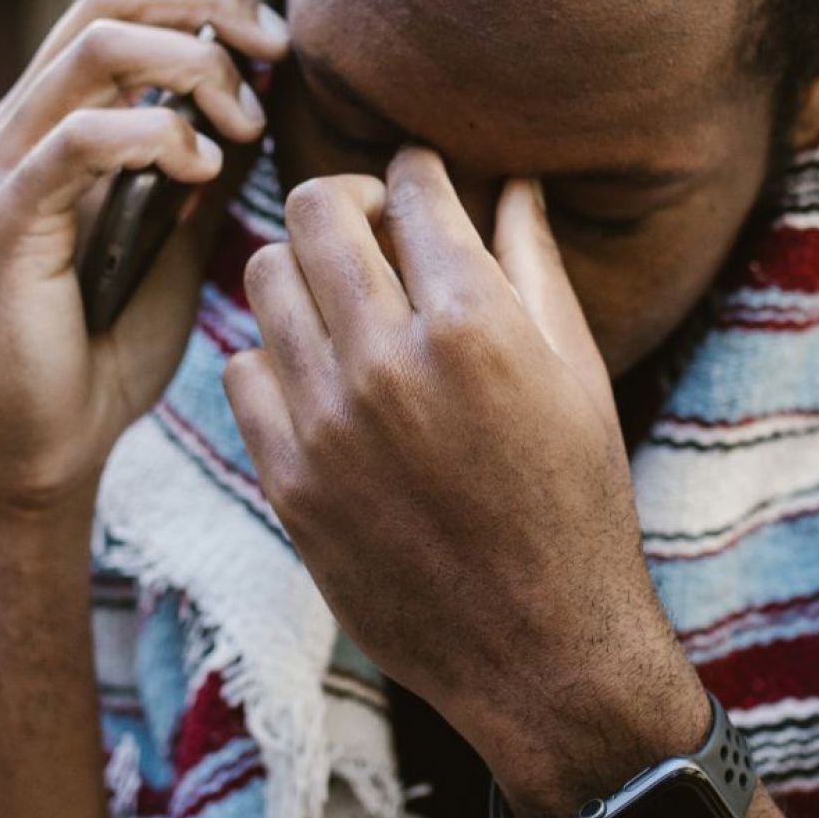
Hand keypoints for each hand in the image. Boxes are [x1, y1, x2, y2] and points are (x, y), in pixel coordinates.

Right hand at [0, 0, 290, 516]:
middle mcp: (38, 118)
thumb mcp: (191, 232)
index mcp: (84, 114)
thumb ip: (216, 160)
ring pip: (97, 47)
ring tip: (244, 122)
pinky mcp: (7, 216)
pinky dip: (152, 135)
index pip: (145, 5)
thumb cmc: (120, 337)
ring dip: (190, 65)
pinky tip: (201, 170)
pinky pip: (77, 137)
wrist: (53, 437)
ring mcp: (14, 161)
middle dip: (211, 2)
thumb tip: (274, 100)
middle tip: (278, 46)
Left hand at [222, 146, 705, 817]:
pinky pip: (241, 369)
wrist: (539, 649)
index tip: (417, 178)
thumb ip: (534, 266)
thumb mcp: (577, 375)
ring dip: (301, 267)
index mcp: (475, 324)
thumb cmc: (576, 504)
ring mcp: (327, 423)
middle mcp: (389, 361)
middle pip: (316, 210)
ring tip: (339, 293)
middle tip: (372, 221)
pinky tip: (316, 371)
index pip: (412, 190)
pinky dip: (274, 353)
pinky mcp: (288, 481)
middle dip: (346, 196)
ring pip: (262, 277)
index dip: (415, 169)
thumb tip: (514, 184)